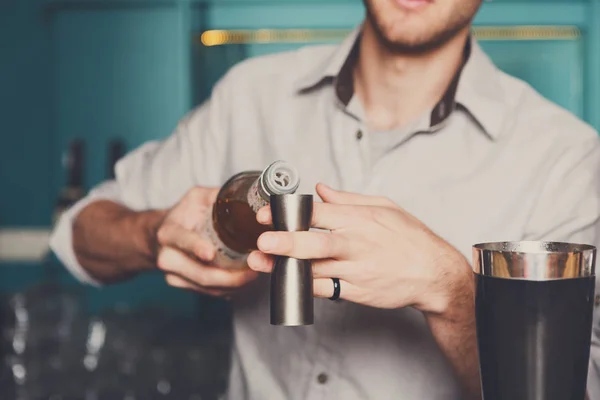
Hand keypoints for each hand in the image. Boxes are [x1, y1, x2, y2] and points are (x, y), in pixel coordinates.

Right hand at [155, 186, 258, 296]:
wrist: (161, 236)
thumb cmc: (183, 215)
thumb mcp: (195, 198)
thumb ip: (216, 195)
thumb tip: (245, 195)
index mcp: (168, 232)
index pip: (180, 240)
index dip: (195, 247)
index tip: (210, 253)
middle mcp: (168, 257)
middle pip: (200, 273)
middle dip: (228, 277)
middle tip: (252, 271)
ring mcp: (174, 275)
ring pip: (206, 287)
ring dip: (233, 285)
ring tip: (253, 276)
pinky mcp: (183, 285)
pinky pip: (209, 292)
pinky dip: (228, 289)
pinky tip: (243, 282)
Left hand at [247, 183, 471, 314]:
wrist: (435, 273)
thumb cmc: (410, 237)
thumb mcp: (385, 207)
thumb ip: (348, 199)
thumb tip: (319, 190)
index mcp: (360, 219)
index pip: (319, 213)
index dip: (290, 213)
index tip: (267, 214)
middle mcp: (357, 244)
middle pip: (317, 244)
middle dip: (287, 242)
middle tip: (262, 242)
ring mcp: (357, 270)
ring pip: (316, 270)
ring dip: (286, 267)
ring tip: (261, 263)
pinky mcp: (358, 292)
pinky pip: (326, 290)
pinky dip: (304, 285)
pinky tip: (286, 279)